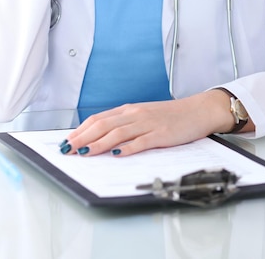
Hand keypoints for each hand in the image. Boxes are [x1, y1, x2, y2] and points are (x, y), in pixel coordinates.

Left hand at [60, 90, 238, 156]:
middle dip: (83, 138)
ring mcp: (148, 124)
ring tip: (84, 153)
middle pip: (103, 125)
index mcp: (129, 110)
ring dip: (99, 144)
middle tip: (68, 149)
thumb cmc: (170, 116)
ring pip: (118, 133)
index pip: (98, 119)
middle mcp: (135, 114)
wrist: (198, 110)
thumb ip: (125, 124)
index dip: (80, 130)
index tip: (67, 141)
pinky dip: (127, 148)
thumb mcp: (144, 115)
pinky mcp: (161, 134)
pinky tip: (116, 154)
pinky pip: (141, 141)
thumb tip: (101, 138)